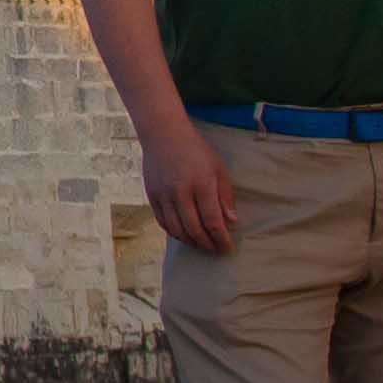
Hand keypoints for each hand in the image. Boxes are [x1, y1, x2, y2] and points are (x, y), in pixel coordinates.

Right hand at [140, 113, 239, 255]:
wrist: (163, 134)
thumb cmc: (196, 150)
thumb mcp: (218, 168)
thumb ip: (225, 196)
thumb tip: (231, 222)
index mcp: (201, 184)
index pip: (213, 221)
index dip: (221, 239)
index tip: (228, 248)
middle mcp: (180, 191)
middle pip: (194, 229)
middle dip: (208, 244)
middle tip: (216, 249)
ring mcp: (163, 194)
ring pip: (177, 230)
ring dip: (191, 241)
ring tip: (201, 244)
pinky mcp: (152, 195)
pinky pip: (163, 222)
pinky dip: (174, 233)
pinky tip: (184, 234)